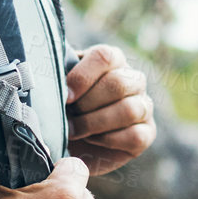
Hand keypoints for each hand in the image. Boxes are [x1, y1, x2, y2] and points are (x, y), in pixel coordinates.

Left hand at [64, 44, 155, 175]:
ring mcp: (144, 106)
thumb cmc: (64, 109)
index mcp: (112, 60)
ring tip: (74, 130)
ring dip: (95, 123)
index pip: (105, 56)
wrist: (72, 142)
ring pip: (129, 109)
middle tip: (67, 116)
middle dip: (87, 104)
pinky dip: (108, 140)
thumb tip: (50, 76)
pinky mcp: (147, 133)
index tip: (65, 96)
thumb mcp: (60, 89)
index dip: (83, 76)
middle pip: (118, 83)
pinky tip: (91, 140)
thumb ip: (58, 77)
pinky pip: (135, 135)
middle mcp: (133, 79)